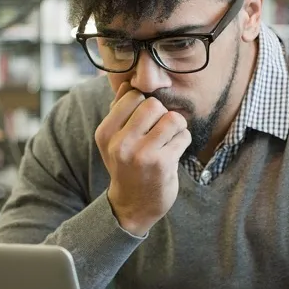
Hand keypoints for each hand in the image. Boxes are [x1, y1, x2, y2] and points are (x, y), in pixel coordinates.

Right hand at [95, 82, 191, 235]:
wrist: (132, 206)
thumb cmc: (126, 166)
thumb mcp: (113, 140)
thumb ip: (119, 111)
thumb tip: (129, 82)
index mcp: (105, 133)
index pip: (132, 95)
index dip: (144, 104)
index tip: (144, 121)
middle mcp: (121, 143)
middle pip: (153, 104)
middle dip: (162, 114)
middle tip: (159, 131)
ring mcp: (141, 154)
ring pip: (172, 118)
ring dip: (176, 127)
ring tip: (169, 139)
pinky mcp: (162, 163)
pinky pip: (183, 136)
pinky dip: (183, 141)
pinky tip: (173, 153)